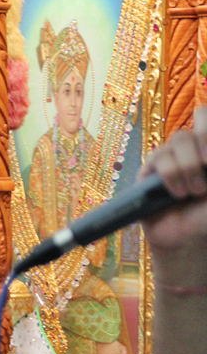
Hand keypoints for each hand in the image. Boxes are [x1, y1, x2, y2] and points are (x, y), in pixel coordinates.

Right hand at [139, 107, 206, 253]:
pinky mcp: (152, 167)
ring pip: (180, 138)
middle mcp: (197, 145)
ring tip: (195, 192)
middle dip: (205, 138)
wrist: (186, 240)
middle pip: (201, 114)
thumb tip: (205, 159)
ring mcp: (174, 154)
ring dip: (190, 167)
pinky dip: (172, 175)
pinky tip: (177, 194)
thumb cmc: (206, 216)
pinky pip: (161, 157)